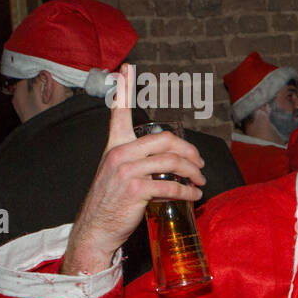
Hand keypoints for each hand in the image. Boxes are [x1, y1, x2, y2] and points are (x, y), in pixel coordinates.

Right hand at [61, 64, 205, 274]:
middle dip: (189, 150)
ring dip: (193, 171)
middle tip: (200, 162)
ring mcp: (126, 171)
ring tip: (200, 180)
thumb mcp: (117, 174)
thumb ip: (136, 161)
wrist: (96, 229)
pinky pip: (171, 185)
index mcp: (114, 146)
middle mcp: (119, 154)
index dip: (123, 89)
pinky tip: (194, 195)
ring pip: (172, 161)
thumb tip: (167, 160)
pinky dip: (188, 191)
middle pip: (165, 139)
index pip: (118, 113)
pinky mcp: (135, 189)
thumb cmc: (112, 203)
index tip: (126, 67)